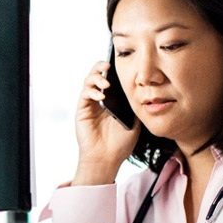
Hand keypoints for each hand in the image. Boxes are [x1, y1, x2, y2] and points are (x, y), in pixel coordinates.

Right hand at [73, 61, 140, 184]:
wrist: (107, 158)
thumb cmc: (120, 143)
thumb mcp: (135, 121)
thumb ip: (135, 105)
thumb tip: (140, 89)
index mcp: (112, 100)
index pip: (111, 79)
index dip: (113, 70)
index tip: (120, 64)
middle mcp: (99, 99)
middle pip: (97, 75)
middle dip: (100, 67)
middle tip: (108, 65)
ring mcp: (90, 104)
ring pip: (88, 81)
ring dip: (96, 77)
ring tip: (106, 83)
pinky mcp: (82, 110)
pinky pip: (84, 94)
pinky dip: (92, 92)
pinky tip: (101, 97)